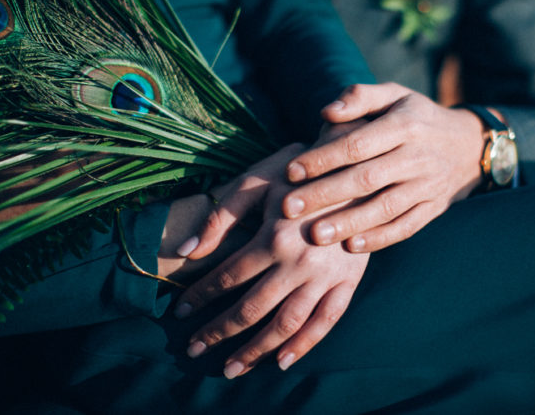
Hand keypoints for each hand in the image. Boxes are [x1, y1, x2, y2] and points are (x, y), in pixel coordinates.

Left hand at [174, 145, 368, 378]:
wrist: (355, 166)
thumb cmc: (298, 170)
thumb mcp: (255, 181)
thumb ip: (219, 217)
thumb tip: (186, 251)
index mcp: (273, 238)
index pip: (227, 278)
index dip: (200, 296)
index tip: (179, 312)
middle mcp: (299, 263)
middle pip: (251, 309)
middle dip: (217, 332)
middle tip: (193, 350)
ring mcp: (326, 276)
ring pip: (286, 323)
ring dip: (256, 349)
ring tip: (231, 368)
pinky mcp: (349, 280)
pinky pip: (327, 320)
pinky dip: (304, 344)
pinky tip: (282, 361)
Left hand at [282, 82, 485, 252]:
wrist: (469, 145)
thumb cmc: (417, 116)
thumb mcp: (395, 95)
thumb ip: (359, 97)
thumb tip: (326, 112)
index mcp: (404, 125)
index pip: (357, 144)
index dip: (323, 158)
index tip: (291, 172)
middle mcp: (417, 156)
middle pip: (366, 179)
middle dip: (325, 194)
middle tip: (289, 208)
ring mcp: (427, 186)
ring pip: (385, 208)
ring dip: (349, 222)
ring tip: (315, 234)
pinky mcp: (434, 208)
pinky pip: (406, 227)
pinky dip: (379, 239)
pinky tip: (351, 246)